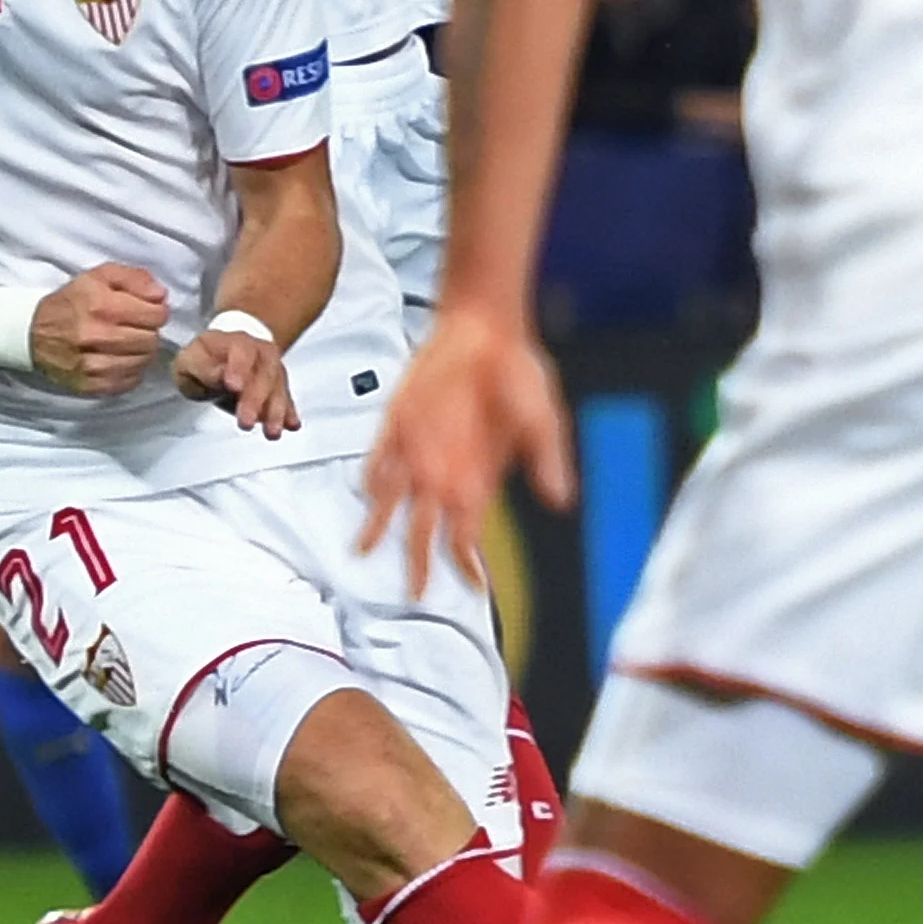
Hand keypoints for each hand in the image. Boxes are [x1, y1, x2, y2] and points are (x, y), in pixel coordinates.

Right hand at [43, 264, 172, 394]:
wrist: (32, 333)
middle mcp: (98, 336)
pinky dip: (130, 370)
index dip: (157, 311)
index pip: (156, 316)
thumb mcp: (100, 276)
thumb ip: (135, 278)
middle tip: (136, 327)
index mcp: (102, 306)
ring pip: (143, 362)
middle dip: (149, 331)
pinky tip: (119, 358)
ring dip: (141, 352)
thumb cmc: (72, 301)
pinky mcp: (90, 385)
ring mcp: (93, 365)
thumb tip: (161, 296)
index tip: (147, 311)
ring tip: (127, 342)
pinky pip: (129, 381)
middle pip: (151, 340)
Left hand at [174, 321, 300, 435]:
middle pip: (264, 372)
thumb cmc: (202, 362)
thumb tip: (221, 377)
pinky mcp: (277, 386)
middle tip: (246, 421)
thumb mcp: (189, 363)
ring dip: (276, 410)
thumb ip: (204, 370)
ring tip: (272, 432)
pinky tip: (291, 425)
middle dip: (256, 398)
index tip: (233, 387)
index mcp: (233, 342)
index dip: (238, 368)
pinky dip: (288, 413)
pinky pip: (285, 398)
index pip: (241, 350)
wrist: (220, 355)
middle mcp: (259, 352)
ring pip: (278, 387)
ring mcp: (271, 368)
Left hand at [359, 299, 574, 595]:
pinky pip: (378, 457)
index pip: (469, 536)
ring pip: (393, 501)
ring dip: (380, 527)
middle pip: (425, 532)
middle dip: (420, 565)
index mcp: (479, 480)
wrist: (486, 329)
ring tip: (364, 552)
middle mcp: (446, 472)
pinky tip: (363, 492)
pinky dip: (370, 477)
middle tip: (414, 594)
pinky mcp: (398, 423)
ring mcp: (419, 450)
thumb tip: (559, 498)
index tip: (474, 588)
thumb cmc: (517, 370)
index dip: (470, 566)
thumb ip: (547, 459)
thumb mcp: (543, 419)